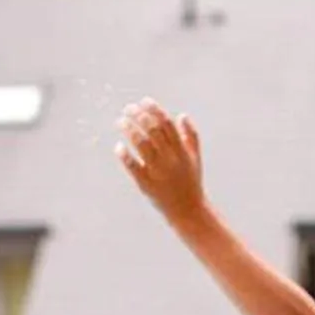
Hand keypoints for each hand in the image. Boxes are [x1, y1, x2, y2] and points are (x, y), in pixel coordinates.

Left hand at [116, 100, 205, 220]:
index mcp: (182, 151)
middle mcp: (170, 159)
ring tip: (120, 122)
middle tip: (127, 108)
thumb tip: (181, 115)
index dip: (154, 109)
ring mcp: (158, 172)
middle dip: (138, 115)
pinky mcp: (147, 184)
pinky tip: (119, 147)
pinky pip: (133, 166)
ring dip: (129, 130)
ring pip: (142, 144)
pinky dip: (125, 155)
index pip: (167, 124)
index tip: (143, 101)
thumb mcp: (195, 159)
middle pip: (153, 130)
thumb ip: (191, 136)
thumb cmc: (190, 183)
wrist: (188, 212)